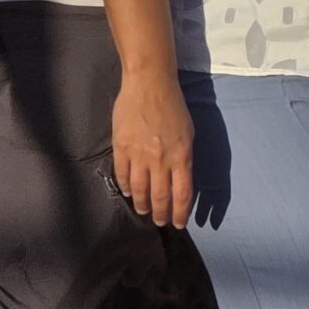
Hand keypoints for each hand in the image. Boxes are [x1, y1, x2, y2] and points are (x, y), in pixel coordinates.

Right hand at [112, 73, 194, 228]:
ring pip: (139, 190)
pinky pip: (121, 175)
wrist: (149, 84)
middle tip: (158, 222)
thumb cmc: (173, 106)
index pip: (182, 194)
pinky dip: (125, 187)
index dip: (179, 213)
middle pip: (160, 196)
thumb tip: (179, 179)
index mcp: (181, 156)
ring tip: (143, 210)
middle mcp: (160, 160)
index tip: (178, 224)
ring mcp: (139, 155)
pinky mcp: (121, 148)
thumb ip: (183, 158)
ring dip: (142, 204)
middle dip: (160, 214)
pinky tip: (128, 192)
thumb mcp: (188, 134)